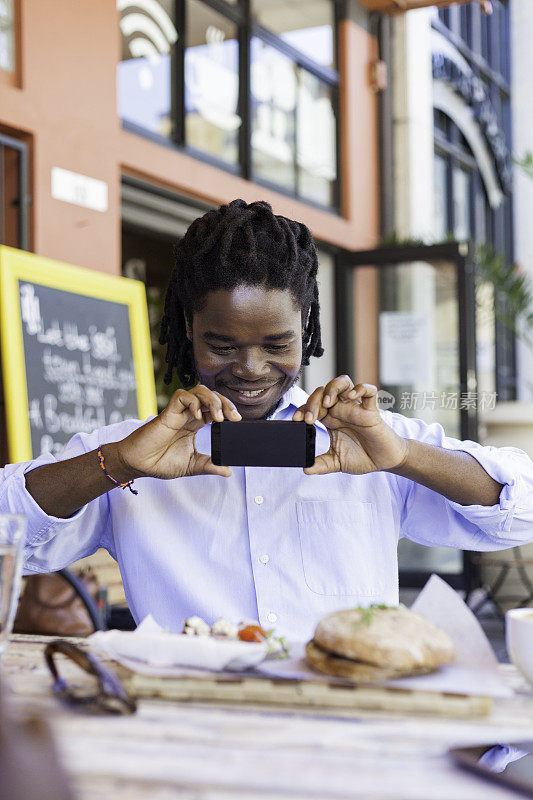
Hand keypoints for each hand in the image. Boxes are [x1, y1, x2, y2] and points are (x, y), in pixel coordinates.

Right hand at [116, 385, 240, 479]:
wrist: (138, 465)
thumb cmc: (159, 462)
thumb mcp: (191, 466)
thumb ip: (209, 466)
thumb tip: (228, 471)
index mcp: (195, 424)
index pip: (216, 409)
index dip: (228, 410)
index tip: (237, 421)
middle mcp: (188, 415)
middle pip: (211, 396)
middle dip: (225, 403)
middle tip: (234, 417)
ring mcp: (178, 412)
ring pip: (199, 391)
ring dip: (213, 400)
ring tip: (219, 417)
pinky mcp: (167, 413)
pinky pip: (181, 395)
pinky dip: (193, 402)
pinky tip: (198, 415)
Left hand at [292, 376, 407, 475]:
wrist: (384, 461)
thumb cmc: (362, 457)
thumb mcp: (337, 463)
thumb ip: (321, 465)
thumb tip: (305, 469)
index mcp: (330, 420)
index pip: (312, 407)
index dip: (302, 409)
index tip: (297, 420)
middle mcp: (341, 410)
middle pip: (323, 392)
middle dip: (313, 401)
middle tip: (310, 418)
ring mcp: (356, 408)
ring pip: (342, 383)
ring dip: (332, 388)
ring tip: (328, 403)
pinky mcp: (372, 410)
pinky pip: (369, 391)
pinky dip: (360, 389)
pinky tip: (351, 397)